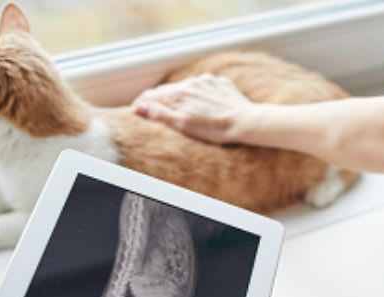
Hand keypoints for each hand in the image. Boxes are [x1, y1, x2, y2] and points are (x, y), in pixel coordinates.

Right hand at [132, 74, 256, 144]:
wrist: (245, 122)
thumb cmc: (214, 128)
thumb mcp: (182, 125)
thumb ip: (160, 114)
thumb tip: (141, 107)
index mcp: (178, 93)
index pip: (151, 94)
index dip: (142, 103)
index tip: (138, 110)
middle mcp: (190, 82)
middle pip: (167, 90)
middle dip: (159, 100)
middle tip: (155, 112)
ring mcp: (206, 81)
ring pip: (185, 87)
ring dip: (179, 96)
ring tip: (181, 110)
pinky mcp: (219, 82)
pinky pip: (202, 86)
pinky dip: (197, 94)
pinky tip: (202, 105)